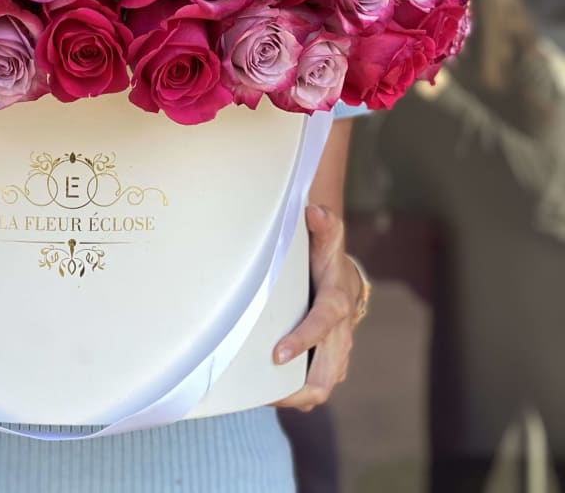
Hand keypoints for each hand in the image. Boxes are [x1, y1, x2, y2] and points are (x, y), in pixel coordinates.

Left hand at [273, 204, 361, 411]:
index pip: (323, 324)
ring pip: (325, 385)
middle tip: (265, 392)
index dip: (303, 340)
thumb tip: (314, 209)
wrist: (343, 278)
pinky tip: (268, 391)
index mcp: (336, 302)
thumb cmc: (327, 258)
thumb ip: (323, 224)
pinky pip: (317, 384)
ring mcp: (337, 351)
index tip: (277, 354)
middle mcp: (341, 333)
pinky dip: (296, 394)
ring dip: (296, 395)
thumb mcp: (326, 238)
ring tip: (262, 395)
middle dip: (299, 387)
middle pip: (329, 373)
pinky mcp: (330, 361)